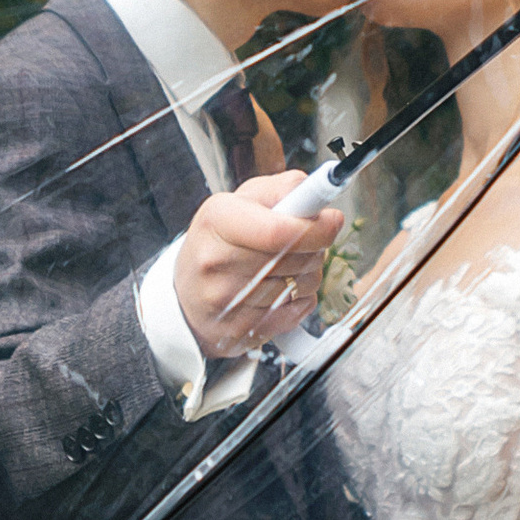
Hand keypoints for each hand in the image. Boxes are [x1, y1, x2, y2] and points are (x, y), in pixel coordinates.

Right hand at [172, 173, 342, 360]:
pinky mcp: (240, 330)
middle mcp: (216, 262)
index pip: (278, 231)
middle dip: (316, 247)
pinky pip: (297, 312)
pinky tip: (280, 290)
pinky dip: (300, 299)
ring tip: (286, 266)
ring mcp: (226, 301)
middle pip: (297, 258)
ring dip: (308, 274)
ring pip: (302, 286)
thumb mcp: (240, 201)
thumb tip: (317, 194)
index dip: (316, 228)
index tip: (333, 220)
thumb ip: (280, 189)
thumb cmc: (220, 242)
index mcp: (217, 221)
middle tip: (306, 241)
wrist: (186, 296)